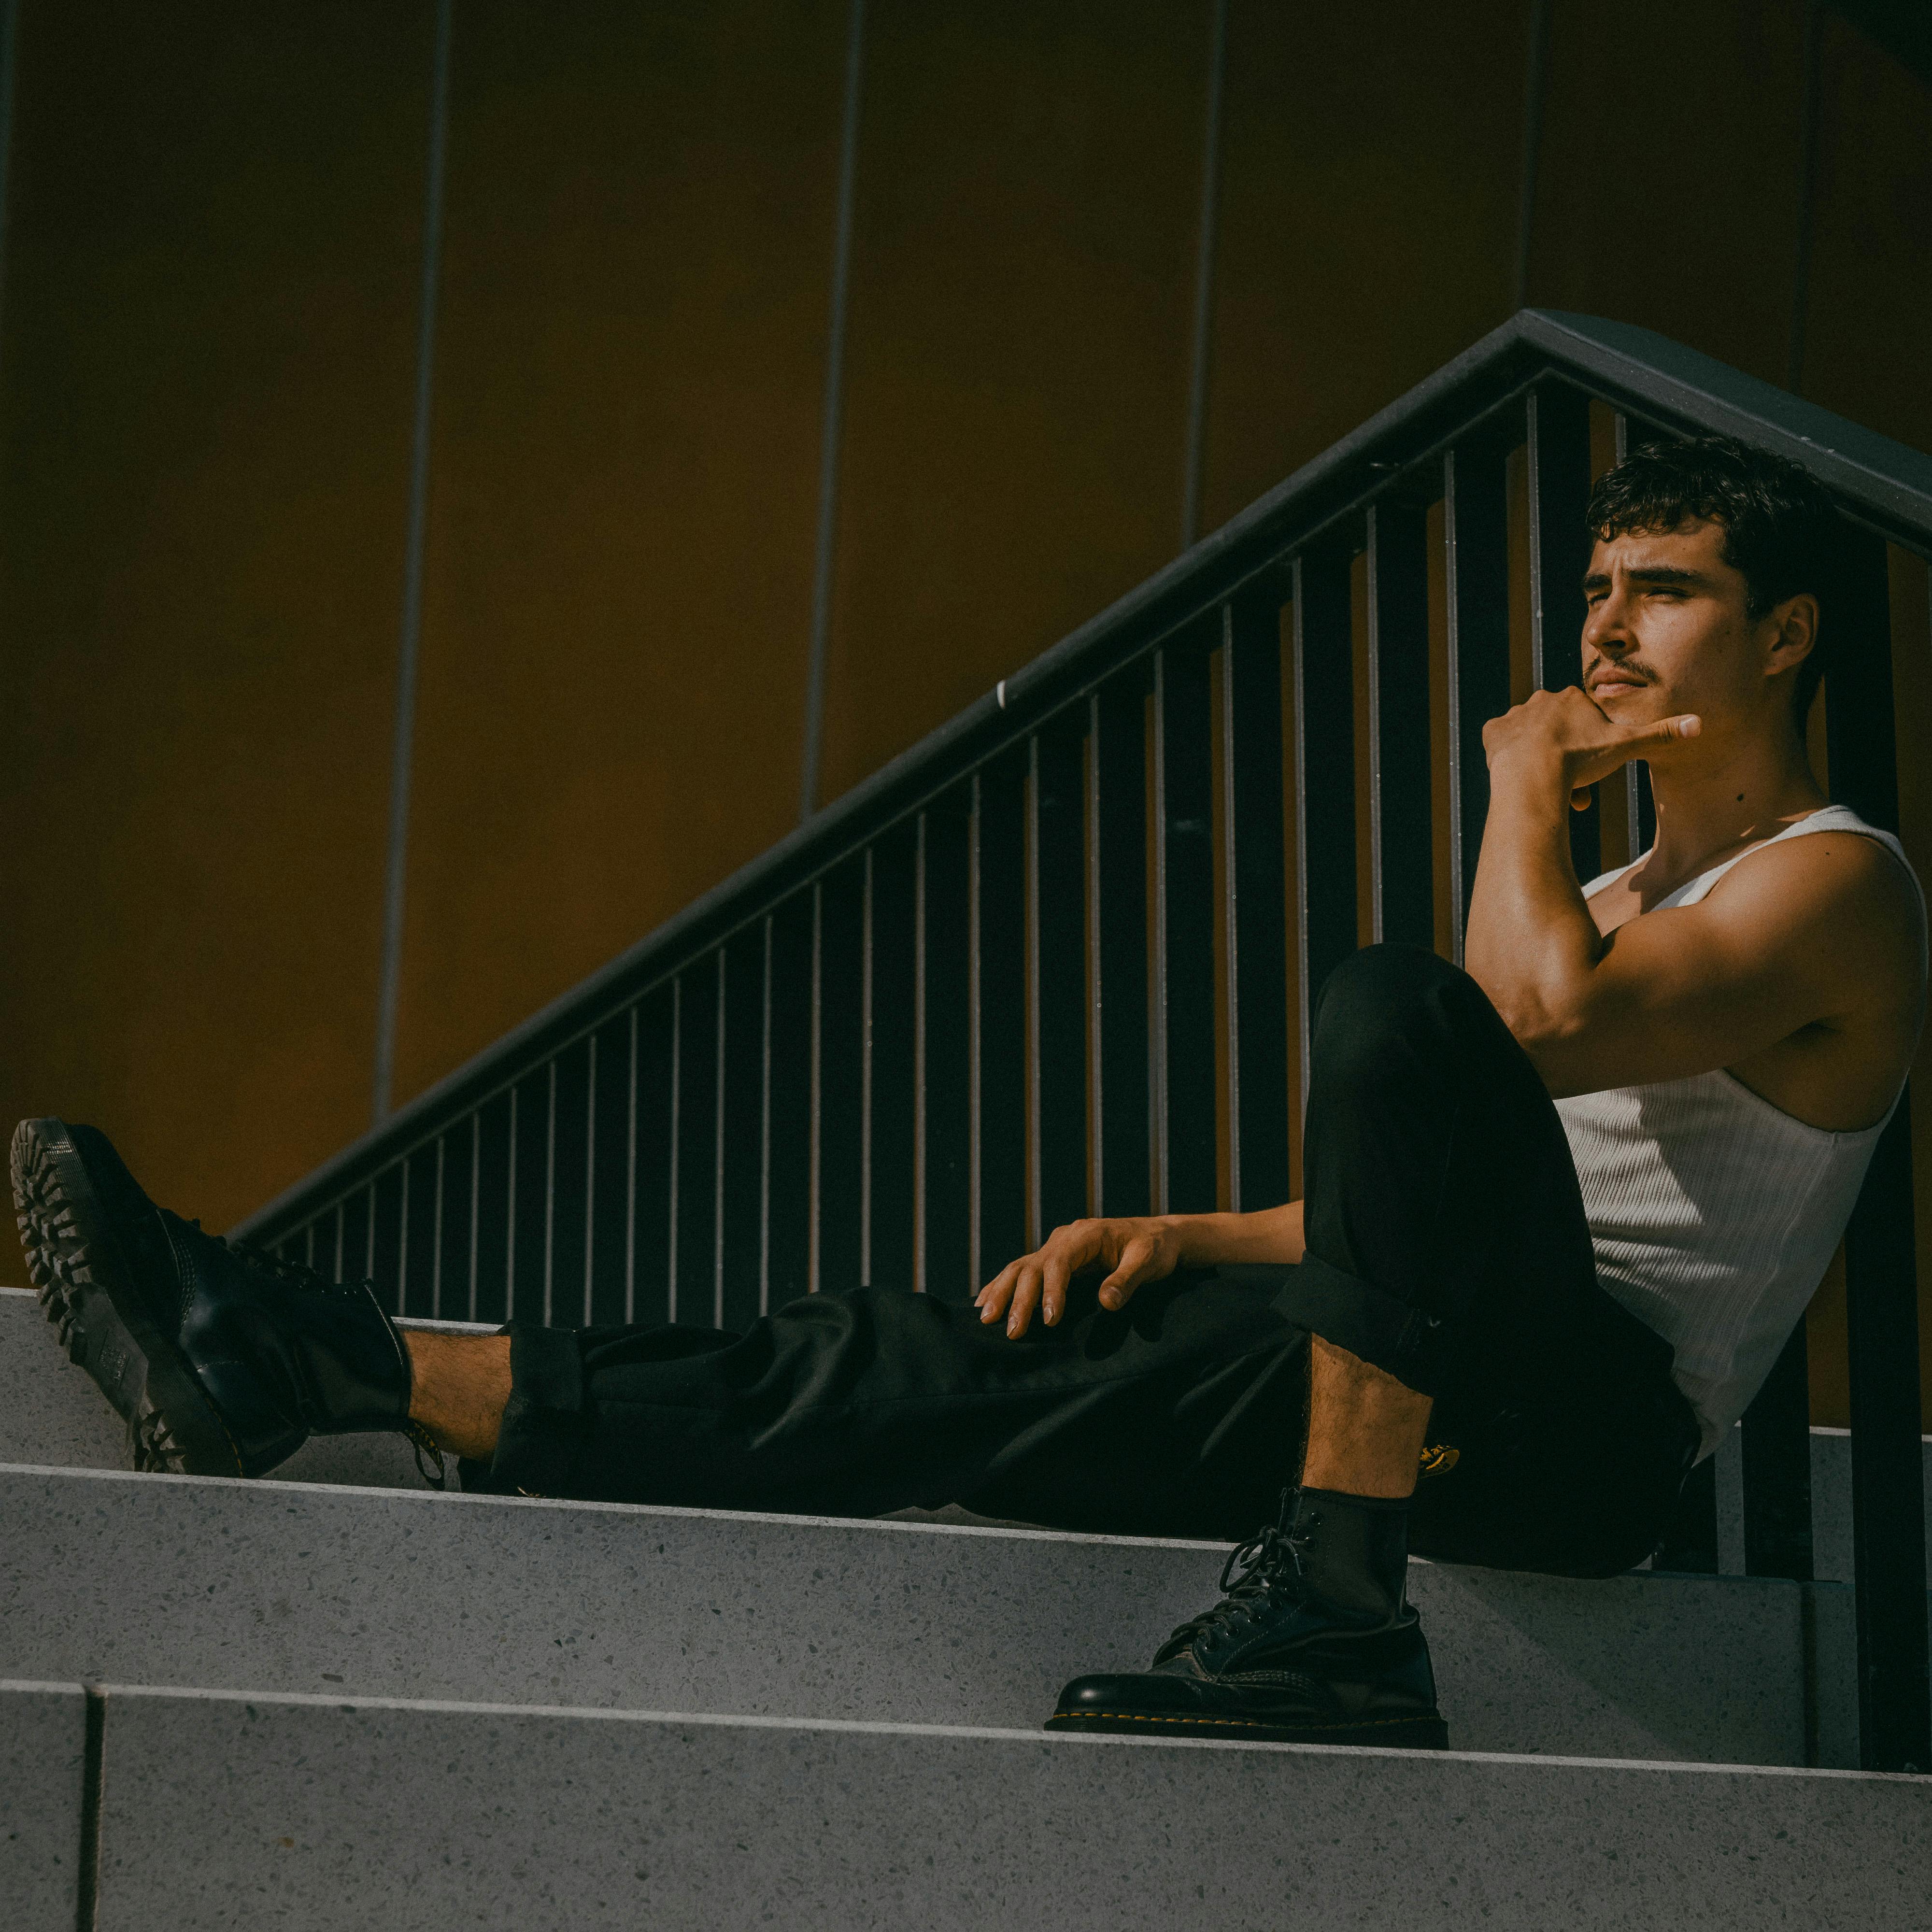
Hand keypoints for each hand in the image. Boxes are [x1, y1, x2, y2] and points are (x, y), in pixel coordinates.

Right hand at [976, 1216, 1183, 1337]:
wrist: (1159, 1236)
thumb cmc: (1156, 1249)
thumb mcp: (1149, 1262)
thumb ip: (1127, 1280)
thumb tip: (1107, 1302)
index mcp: (1087, 1234)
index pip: (1060, 1261)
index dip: (1052, 1290)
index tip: (1050, 1320)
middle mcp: (1066, 1237)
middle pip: (1033, 1265)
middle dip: (1018, 1298)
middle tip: (1011, 1332)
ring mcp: (1058, 1247)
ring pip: (1021, 1267)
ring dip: (1002, 1291)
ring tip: (985, 1318)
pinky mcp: (1055, 1258)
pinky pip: (1024, 1270)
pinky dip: (1003, 1285)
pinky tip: (984, 1301)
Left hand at [1482, 686, 1699, 808]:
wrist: (1533, 774)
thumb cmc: (1581, 760)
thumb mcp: (1626, 746)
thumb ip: (1660, 734)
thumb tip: (1700, 724)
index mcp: (1572, 697)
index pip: (1584, 722)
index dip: (1590, 750)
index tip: (1591, 772)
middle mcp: (1540, 700)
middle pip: (1557, 733)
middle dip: (1566, 760)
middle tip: (1570, 788)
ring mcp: (1514, 716)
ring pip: (1531, 740)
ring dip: (1540, 761)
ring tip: (1547, 786)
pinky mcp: (1492, 733)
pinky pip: (1500, 742)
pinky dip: (1509, 756)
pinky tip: (1518, 770)